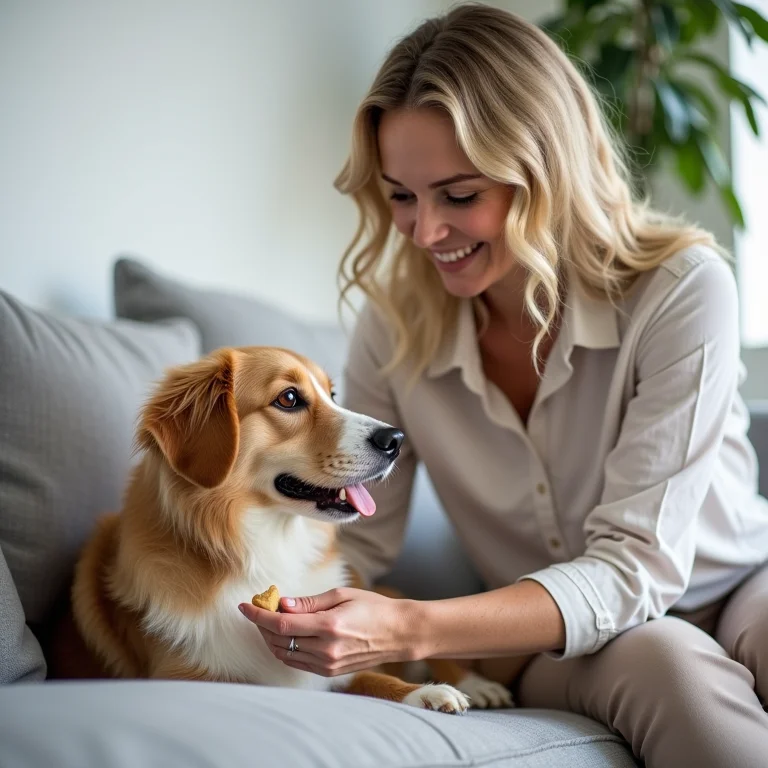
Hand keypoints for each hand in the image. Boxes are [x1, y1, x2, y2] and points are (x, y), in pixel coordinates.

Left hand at [238, 588, 416, 676]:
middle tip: (259, 608)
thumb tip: (281, 604)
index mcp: (329, 626)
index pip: (281, 625)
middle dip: (262, 624)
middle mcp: (326, 650)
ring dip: (270, 638)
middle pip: (278, 640)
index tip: (244, 606)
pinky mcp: (329, 673)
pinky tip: (284, 635)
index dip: (258, 616)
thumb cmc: (373, 607)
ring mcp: (327, 665)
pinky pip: (296, 662)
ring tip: (270, 620)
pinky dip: (284, 649)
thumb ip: (309, 603)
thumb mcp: (342, 595)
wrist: (398, 634)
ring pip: (284, 654)